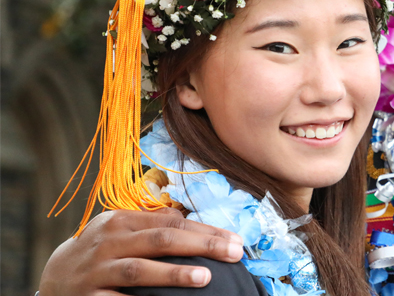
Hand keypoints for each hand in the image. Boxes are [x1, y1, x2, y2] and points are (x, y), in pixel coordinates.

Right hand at [37, 208, 242, 295]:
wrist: (54, 278)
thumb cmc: (103, 250)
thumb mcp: (122, 229)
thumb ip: (154, 222)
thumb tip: (191, 218)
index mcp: (121, 221)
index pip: (172, 223)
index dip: (206, 231)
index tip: (237, 240)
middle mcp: (108, 242)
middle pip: (161, 240)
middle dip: (202, 246)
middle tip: (234, 252)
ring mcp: (97, 271)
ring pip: (140, 270)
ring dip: (174, 274)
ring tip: (206, 277)